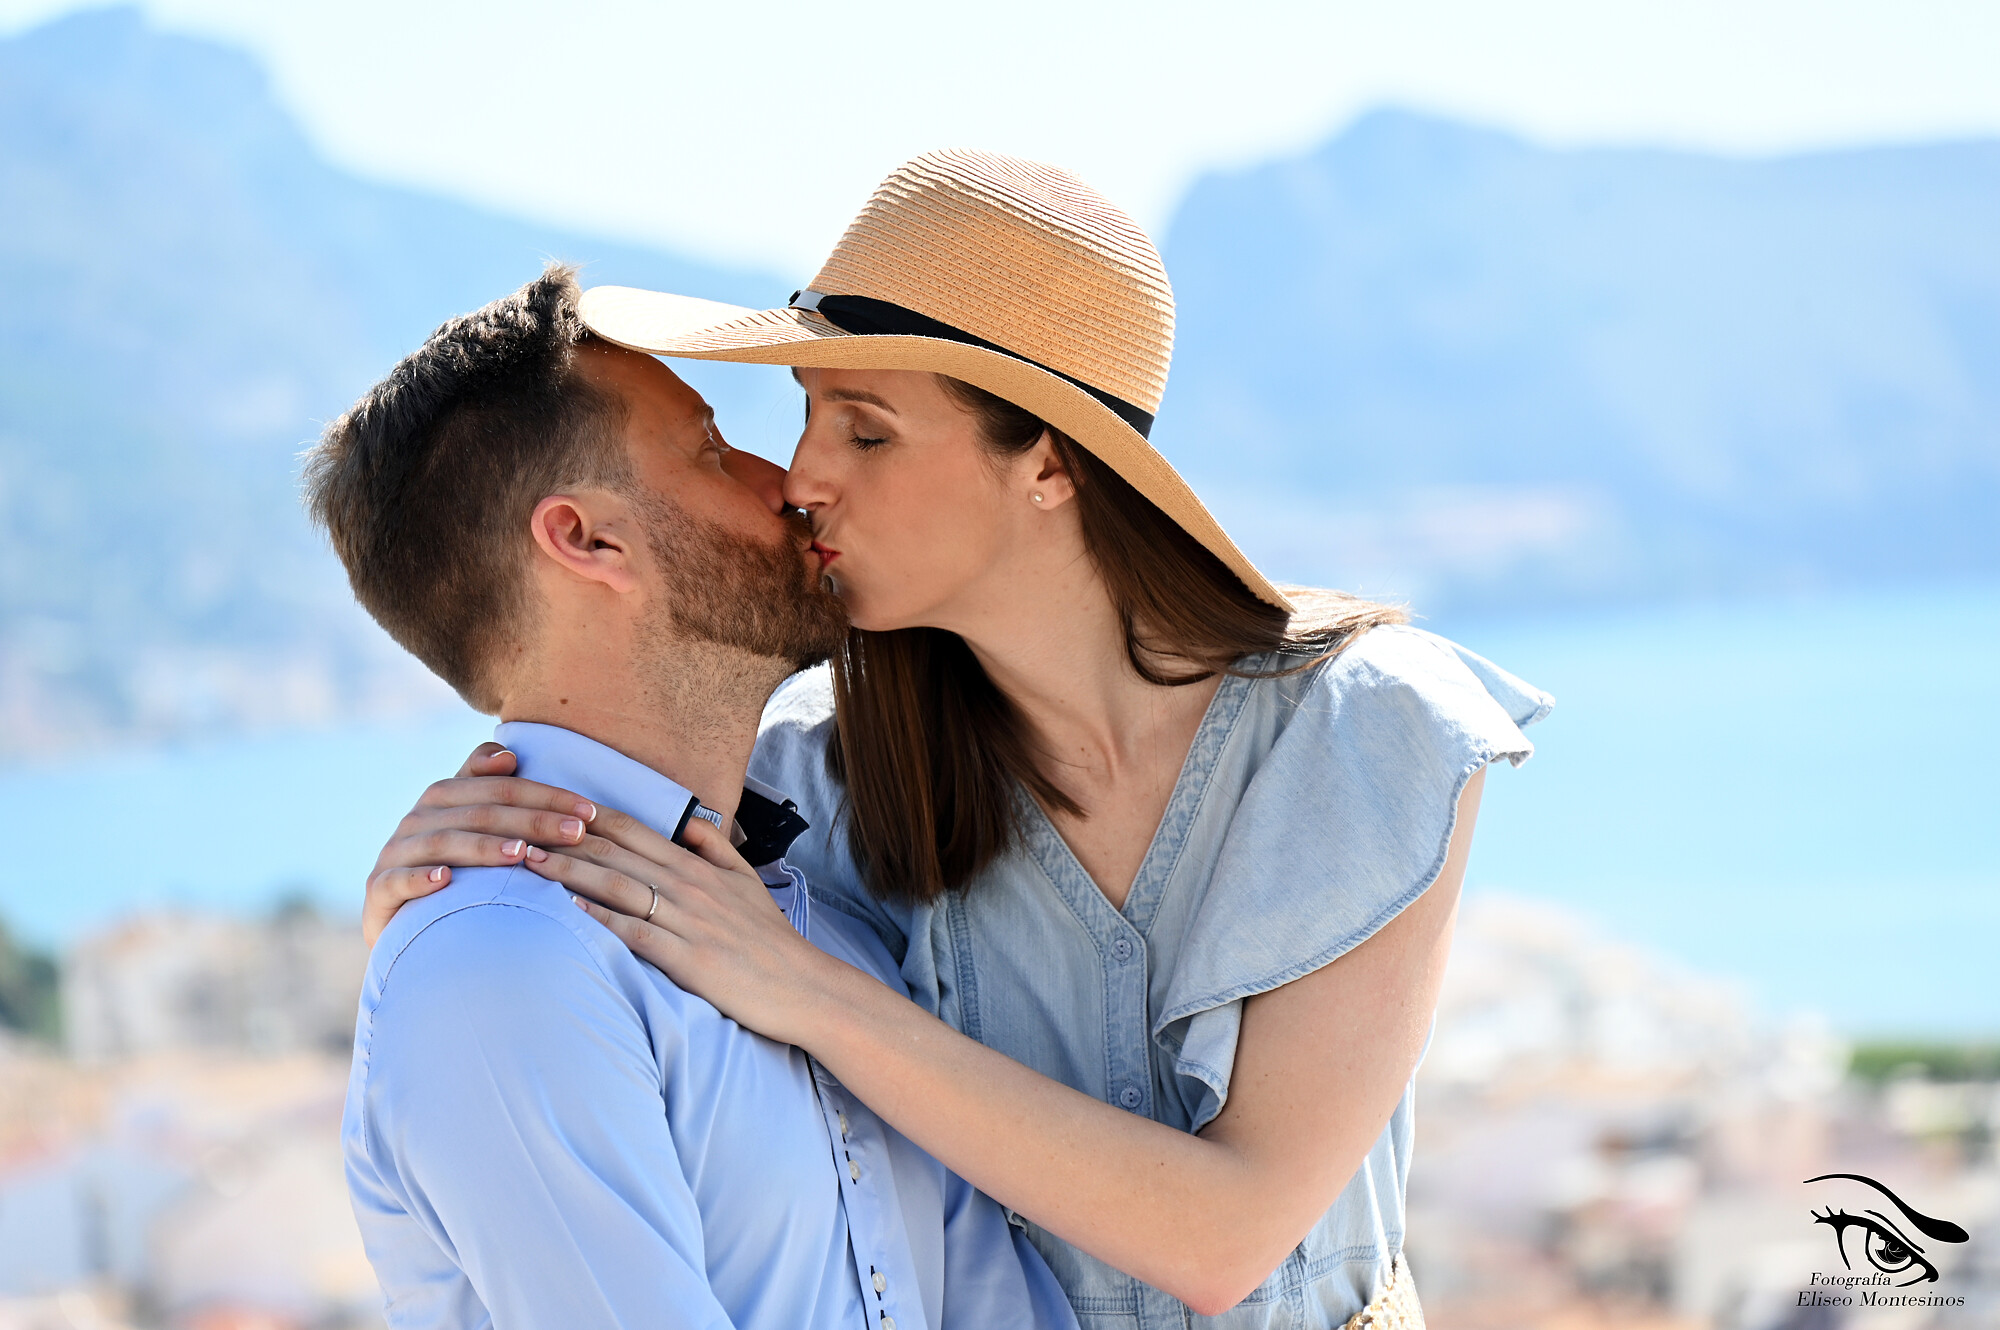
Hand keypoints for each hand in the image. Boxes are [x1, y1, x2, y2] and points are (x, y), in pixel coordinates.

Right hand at [363, 742, 601, 945]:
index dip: (546, 796)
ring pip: (443, 843)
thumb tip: (508, 755)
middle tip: (576, 833)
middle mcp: (418, 819)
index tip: (590, 811)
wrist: (404, 921)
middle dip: (532, 821)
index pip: (502, 788)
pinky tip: (446, 880)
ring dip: (483, 847)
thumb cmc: (456, 867)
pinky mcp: (378, 891)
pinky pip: (397, 881)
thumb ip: (488, 787)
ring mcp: (395, 854)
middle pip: (480, 813)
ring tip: (522, 853)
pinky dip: (420, 879)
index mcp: (444, 796)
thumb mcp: (471, 824)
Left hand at [535, 816, 848, 1048]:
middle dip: (563, 838)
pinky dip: (601, 918)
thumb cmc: (769, 937)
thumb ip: (716, 847)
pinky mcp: (687, 958)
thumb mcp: (748, 879)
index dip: (588, 815)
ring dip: (570, 872)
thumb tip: (689, 820)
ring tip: (531, 861)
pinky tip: (570, 910)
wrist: (800, 985)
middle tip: (519, 826)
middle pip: (615, 853)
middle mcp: (688, 885)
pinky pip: (636, 932)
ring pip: (618, 886)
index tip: (548, 806)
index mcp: (697, 865)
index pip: (633, 829)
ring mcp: (687, 921)